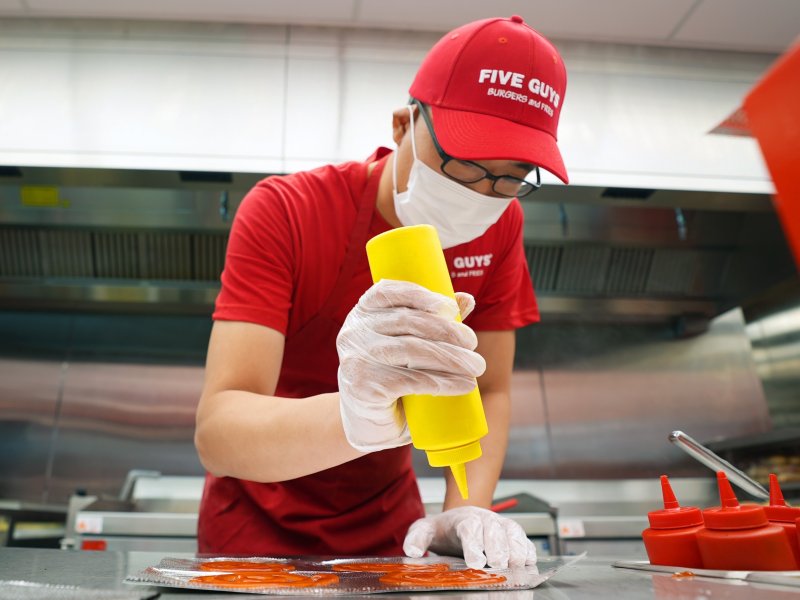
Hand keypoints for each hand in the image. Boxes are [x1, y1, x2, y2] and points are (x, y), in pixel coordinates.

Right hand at [336, 279, 483, 451]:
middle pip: (407, 322)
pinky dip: (443, 382)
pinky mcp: (364, 388)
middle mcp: (354, 332)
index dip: (421, 296)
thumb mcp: (407, 345)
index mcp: (363, 312)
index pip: (389, 292)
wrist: (367, 424)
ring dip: (451, 357)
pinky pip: (411, 381)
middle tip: (473, 343)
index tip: (450, 308)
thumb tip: (466, 299)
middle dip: (446, 331)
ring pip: (412, 350)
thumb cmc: (390, 377)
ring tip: (476, 366)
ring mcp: (356, 359)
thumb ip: (432, 321)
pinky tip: (464, 385)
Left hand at [403, 506, 536, 568]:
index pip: (470, 529)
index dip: (474, 545)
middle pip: (494, 531)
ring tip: (517, 566)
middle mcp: (486, 520)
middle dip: (498, 548)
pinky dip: (529, 551)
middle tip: (498, 565)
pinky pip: (525, 540)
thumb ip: (416, 538)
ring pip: (513, 533)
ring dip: (516, 549)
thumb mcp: (425, 530)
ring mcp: (501, 526)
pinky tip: (529, 563)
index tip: (475, 562)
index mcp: (464, 519)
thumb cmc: (445, 529)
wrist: (460, 519)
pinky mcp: (513, 535)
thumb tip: (411, 550)